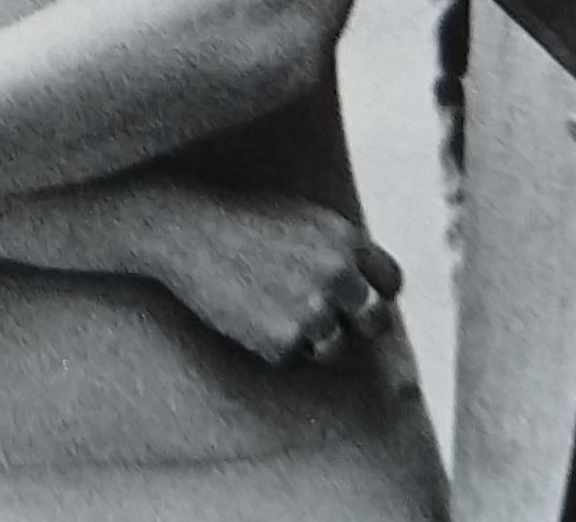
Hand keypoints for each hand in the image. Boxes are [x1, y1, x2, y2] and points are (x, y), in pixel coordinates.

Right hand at [141, 186, 402, 366]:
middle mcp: (339, 276)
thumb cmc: (239, 221)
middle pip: (376, 320)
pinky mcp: (284, 339)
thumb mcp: (302, 219)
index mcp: (346, 240)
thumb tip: (365, 282)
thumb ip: (340, 249)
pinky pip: (291, 356)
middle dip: (357, 325)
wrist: (185, 231)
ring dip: (308, 338)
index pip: (390, 282)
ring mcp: (313, 310)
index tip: (357, 300)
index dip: (376, 294)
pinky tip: (245, 314)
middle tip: (324, 319)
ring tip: (267, 307)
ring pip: (334, 347)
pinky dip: (271, 344)